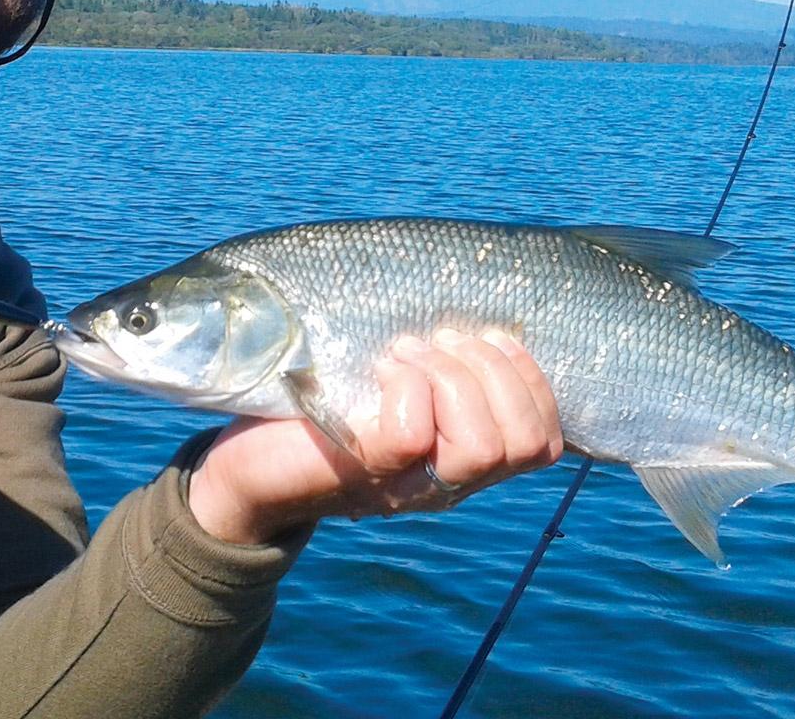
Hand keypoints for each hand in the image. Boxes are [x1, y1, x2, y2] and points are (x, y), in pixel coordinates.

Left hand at [187, 327, 562, 544]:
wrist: (246, 471)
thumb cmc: (322, 412)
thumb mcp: (395, 383)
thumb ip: (442, 366)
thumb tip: (483, 312)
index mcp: (465, 461)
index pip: (547, 442)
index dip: (531, 380)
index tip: (484, 337)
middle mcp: (447, 483)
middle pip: (528, 444)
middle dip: (495, 372)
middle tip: (436, 343)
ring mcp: (409, 483)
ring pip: (485, 446)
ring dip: (453, 377)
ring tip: (407, 354)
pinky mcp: (363, 468)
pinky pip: (413, 431)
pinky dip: (406, 385)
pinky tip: (380, 369)